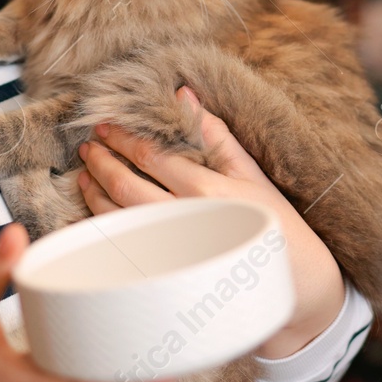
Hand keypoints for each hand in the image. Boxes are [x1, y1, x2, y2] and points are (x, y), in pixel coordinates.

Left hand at [77, 87, 346, 359]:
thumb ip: (214, 134)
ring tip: (86, 173)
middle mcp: (184, 223)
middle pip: (127, 187)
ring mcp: (172, 254)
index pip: (151, 157)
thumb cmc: (274, 225)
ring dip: (96, 193)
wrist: (295, 286)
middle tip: (88, 145)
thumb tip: (182, 95)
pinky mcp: (165, 276)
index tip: (105, 125)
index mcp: (207, 192)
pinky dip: (105, 228)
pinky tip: (97, 213)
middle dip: (102, 162)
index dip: (123, 139)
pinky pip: (125, 249)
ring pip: (119, 220)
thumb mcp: (251, 173)